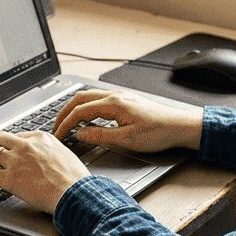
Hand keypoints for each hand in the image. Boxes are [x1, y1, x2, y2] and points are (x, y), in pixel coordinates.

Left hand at [0, 130, 89, 214]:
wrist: (75, 192)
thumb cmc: (76, 179)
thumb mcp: (66, 156)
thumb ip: (52, 154)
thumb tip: (50, 161)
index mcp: (41, 138)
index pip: (19, 135)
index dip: (12, 144)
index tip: (10, 150)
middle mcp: (26, 146)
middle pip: (0, 138)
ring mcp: (16, 161)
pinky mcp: (9, 178)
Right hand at [52, 89, 203, 152]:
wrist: (179, 126)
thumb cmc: (159, 133)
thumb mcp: (127, 139)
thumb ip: (100, 136)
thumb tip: (80, 134)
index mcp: (113, 104)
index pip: (80, 111)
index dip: (65, 123)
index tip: (58, 135)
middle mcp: (115, 96)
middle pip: (80, 99)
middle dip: (64, 112)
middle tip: (55, 127)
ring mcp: (120, 96)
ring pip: (89, 97)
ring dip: (74, 108)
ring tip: (66, 122)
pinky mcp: (125, 100)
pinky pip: (98, 99)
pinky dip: (85, 107)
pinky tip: (86, 117)